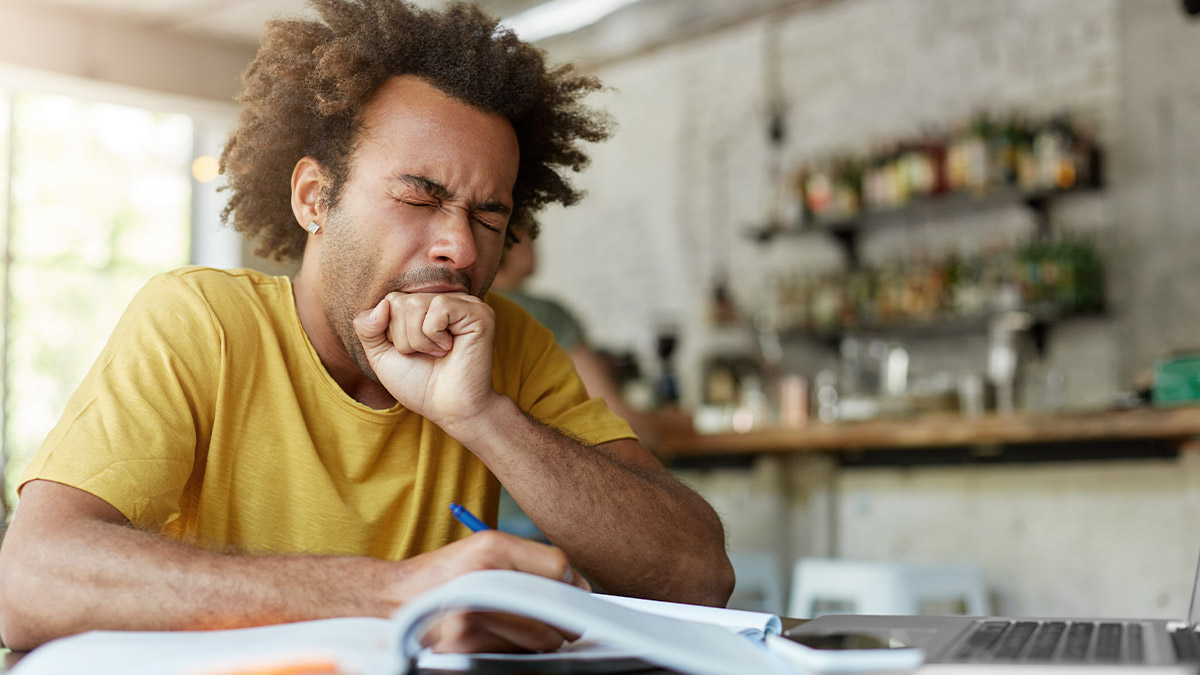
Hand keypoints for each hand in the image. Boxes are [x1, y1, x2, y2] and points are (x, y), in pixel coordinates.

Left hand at [353, 292, 499, 426]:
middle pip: (399, 302)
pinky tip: (450, 349)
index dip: (391, 334)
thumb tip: (383, 304)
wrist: (448, 408)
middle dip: (404, 338)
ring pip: (415, 304)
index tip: (412, 353)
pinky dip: (435, 335)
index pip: (390, 301)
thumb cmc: (419, 384)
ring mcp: (464, 304)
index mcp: (426, 306)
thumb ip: (367, 327)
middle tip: (428, 356)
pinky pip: (438, 308)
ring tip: (438, 354)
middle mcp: (445, 300)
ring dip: (419, 340)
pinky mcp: (478, 312)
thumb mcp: (381, 355)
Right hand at [392, 531, 589, 653]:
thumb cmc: (444, 576)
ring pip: (542, 638)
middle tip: (552, 616)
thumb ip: (531, 561)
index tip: (566, 591)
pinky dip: (518, 653)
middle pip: (555, 607)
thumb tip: (578, 585)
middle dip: (561, 616)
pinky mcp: (465, 648)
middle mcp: (483, 579)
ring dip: (541, 638)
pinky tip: (499, 640)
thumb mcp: (484, 550)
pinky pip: (518, 657)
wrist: (390, 601)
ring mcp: (473, 617)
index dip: (569, 582)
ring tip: (517, 626)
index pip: (559, 567)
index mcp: (491, 547)